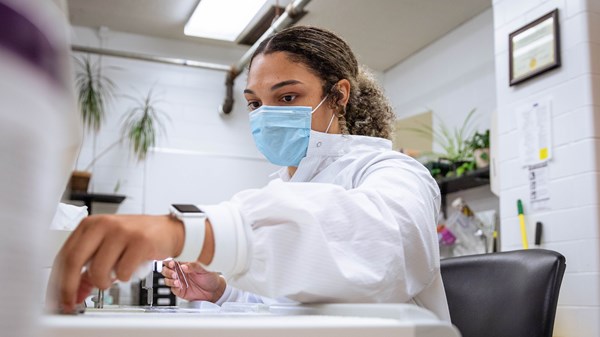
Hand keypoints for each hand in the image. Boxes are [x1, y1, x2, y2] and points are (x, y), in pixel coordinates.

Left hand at [47, 214, 184, 313]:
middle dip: (70, 287)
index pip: (64, 254)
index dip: (59, 281)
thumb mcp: (108, 247)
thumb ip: (89, 267)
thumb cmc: (136, 238)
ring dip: (103, 282)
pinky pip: (123, 272)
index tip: (59, 298)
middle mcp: (104, 224)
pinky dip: (125, 277)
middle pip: (73, 260)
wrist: (167, 229)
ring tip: (112, 278)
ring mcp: (122, 232)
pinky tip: (129, 269)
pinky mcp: (140, 241)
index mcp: (91, 224)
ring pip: (98, 270)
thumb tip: (75, 292)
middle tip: (73, 300)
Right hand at [162, 260, 225, 302]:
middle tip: (174, 273)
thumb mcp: (204, 269)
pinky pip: (172, 289)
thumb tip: (184, 266)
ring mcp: (179, 281)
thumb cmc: (210, 277)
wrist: (214, 290)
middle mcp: (180, 272)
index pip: (172, 260)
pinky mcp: (180, 290)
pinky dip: (174, 287)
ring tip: (177, 280)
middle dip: (168, 271)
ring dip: (170, 279)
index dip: (169, 261)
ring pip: (167, 279)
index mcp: (185, 264)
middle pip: (166, 269)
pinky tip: (179, 286)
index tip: (172, 263)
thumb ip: (194, 266)